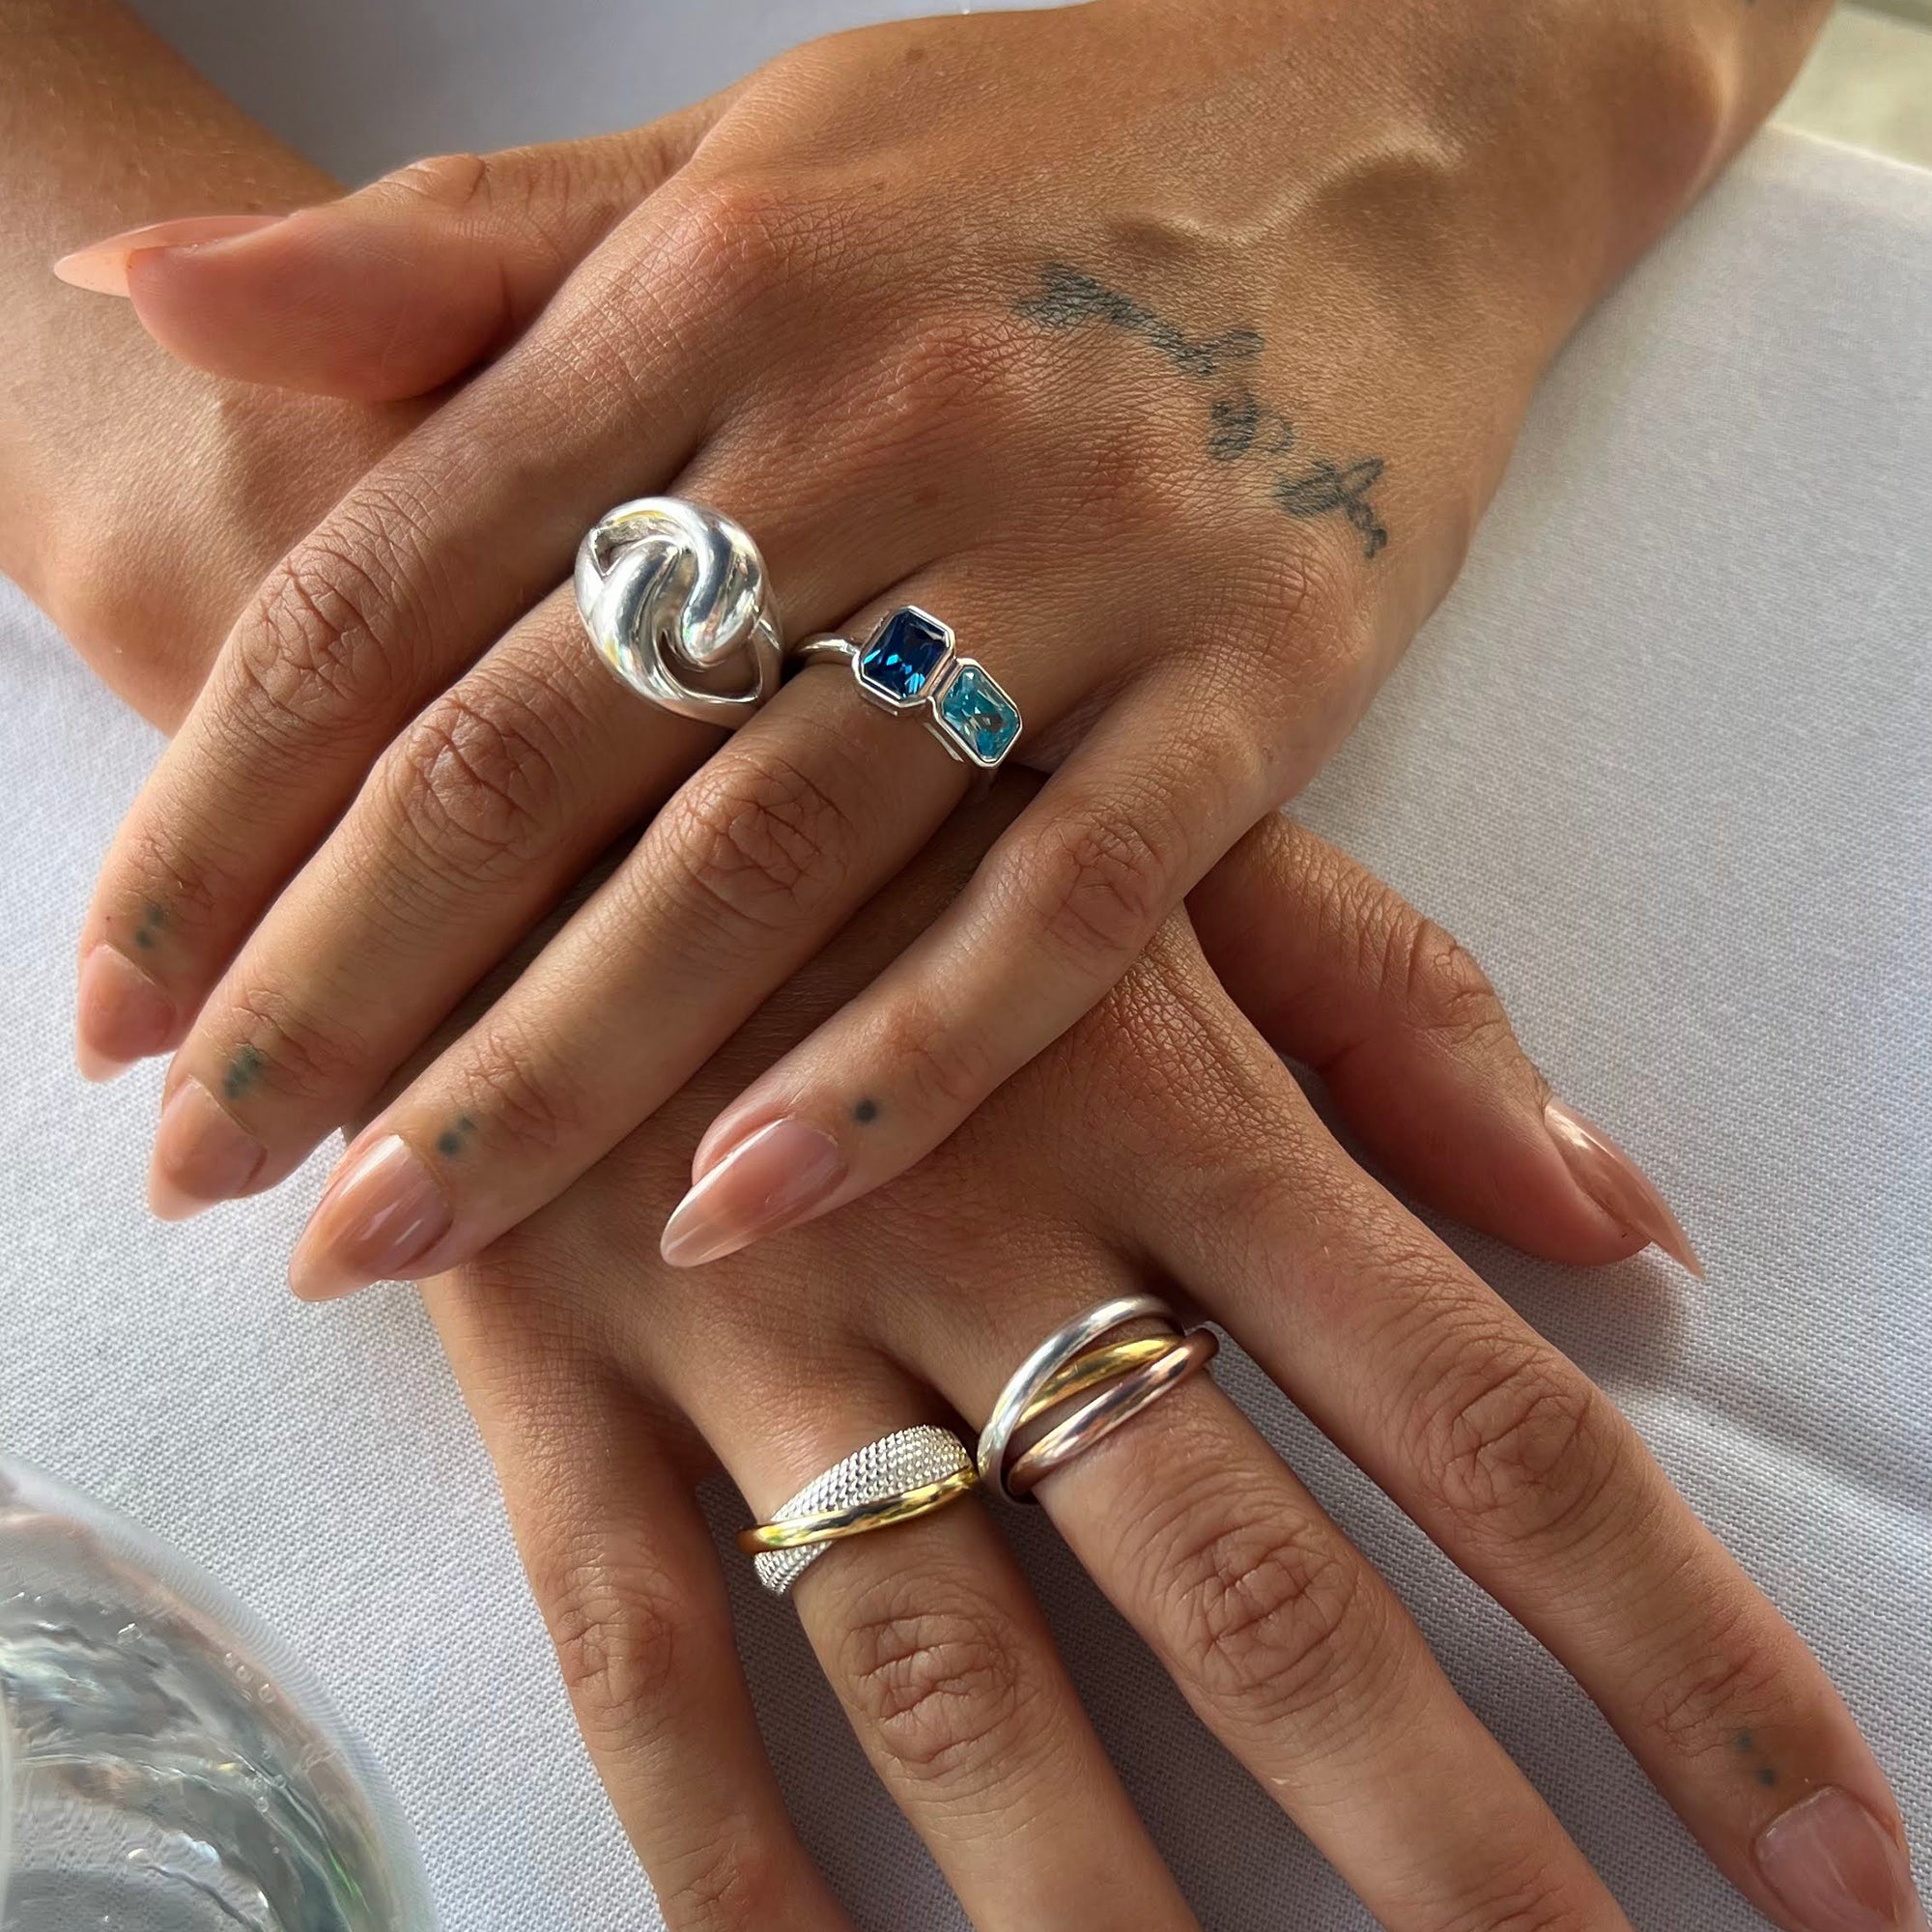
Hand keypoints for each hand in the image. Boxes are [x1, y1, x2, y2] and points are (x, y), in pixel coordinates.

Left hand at [59, 0, 1823, 1286]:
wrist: (1400, 111)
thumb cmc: (1041, 152)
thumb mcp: (726, 158)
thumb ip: (450, 261)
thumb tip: (142, 279)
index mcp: (710, 280)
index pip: (390, 587)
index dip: (218, 810)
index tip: (108, 1008)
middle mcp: (872, 415)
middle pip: (537, 752)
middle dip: (337, 992)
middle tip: (203, 1180)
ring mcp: (1079, 555)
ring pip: (770, 857)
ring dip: (558, 1071)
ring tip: (394, 1232)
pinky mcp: (1256, 674)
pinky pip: (1059, 906)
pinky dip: (899, 1069)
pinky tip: (738, 1208)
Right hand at [407, 782, 1913, 1931]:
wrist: (545, 699)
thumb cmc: (889, 756)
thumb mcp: (1155, 821)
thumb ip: (1393, 1007)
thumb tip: (1627, 1217)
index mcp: (1172, 1095)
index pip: (1479, 1414)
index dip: (1677, 1650)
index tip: (1839, 1852)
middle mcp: (986, 1233)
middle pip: (1254, 1594)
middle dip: (1452, 1850)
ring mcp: (755, 1314)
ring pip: (958, 1667)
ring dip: (1105, 1925)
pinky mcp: (551, 1359)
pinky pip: (638, 1645)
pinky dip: (719, 1855)